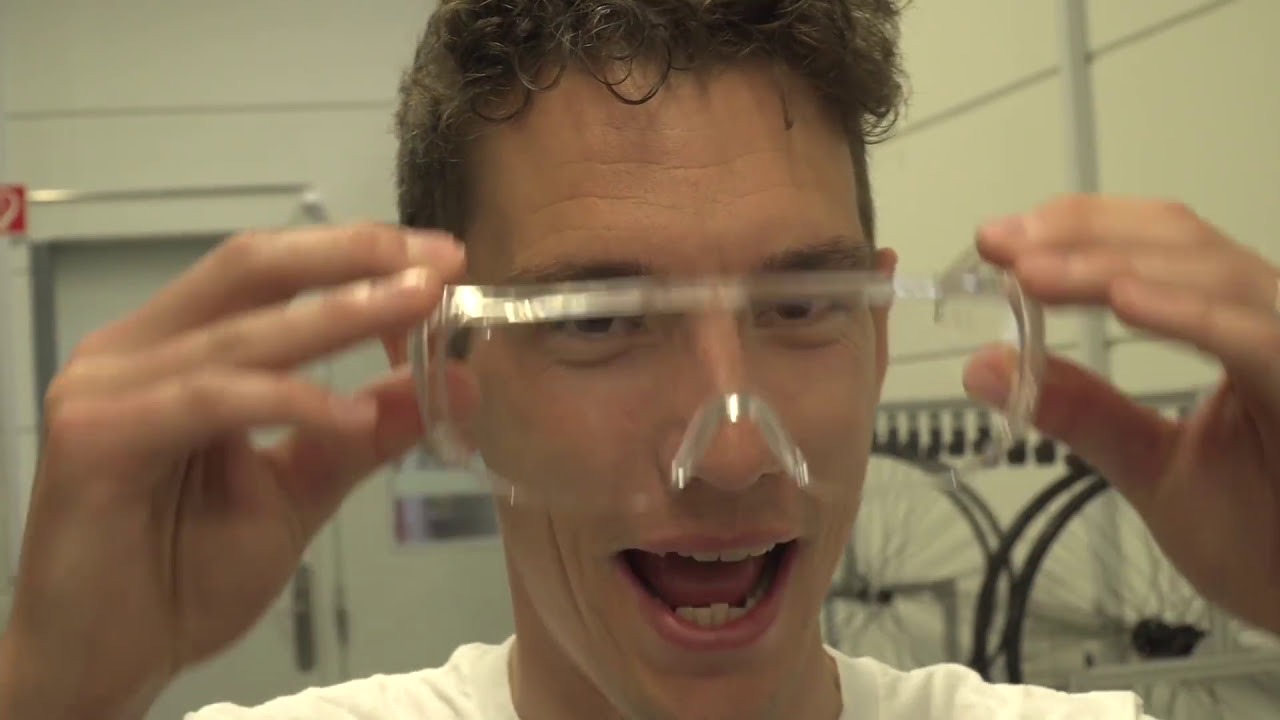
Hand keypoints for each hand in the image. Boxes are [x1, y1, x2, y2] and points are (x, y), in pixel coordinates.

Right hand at [0, 224, 464, 719]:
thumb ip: (362, 435)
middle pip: (250, 268)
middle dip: (352, 257)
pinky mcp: (97, 437)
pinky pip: (212, 400)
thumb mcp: (297, 492)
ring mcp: (106, 388)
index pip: (270, 274)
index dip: (354, 256)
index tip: (441, 260)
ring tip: (418, 310)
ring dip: (339, 316)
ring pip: (241, 333)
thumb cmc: (182, 577)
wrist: (107, 664)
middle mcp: (134, 352)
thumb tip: (453, 381)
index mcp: (176, 351)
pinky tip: (352, 413)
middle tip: (438, 262)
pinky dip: (289, 399)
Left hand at [966, 194, 1279, 635]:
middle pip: (1179, 241)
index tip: (998, 242)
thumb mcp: (1151, 466)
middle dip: (1081, 234)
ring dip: (1110, 266)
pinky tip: (1122, 301)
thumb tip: (986, 367)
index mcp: (1241, 330)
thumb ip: (1079, 412)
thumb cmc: (1268, 543)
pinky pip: (1258, 338)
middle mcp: (1275, 324)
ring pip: (1211, 272)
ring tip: (1034, 272)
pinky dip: (1188, 314)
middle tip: (1000, 244)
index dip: (1079, 230)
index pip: (1161, 247)